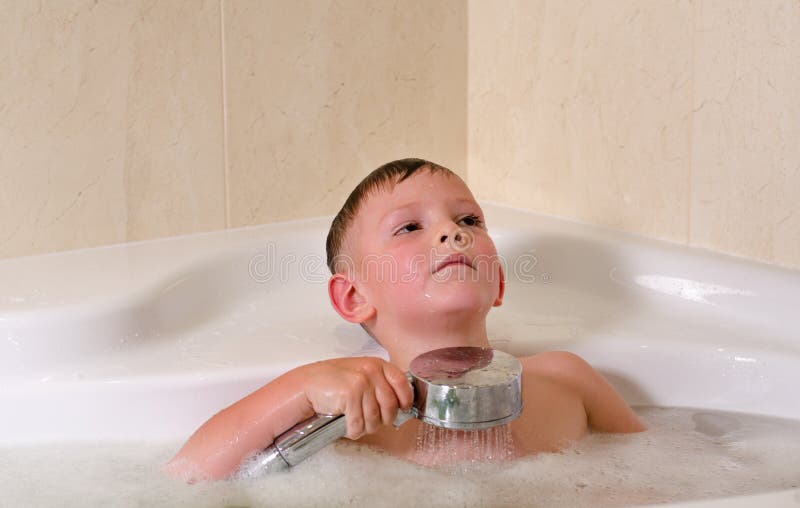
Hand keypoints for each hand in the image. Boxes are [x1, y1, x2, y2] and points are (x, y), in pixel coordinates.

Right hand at [298, 357, 412, 438]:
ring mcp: (361, 382)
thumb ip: (380, 384)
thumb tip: (399, 405)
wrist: (308, 383)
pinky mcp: (350, 395)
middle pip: (390, 406)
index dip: (405, 400)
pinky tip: (348, 426)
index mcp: (377, 364)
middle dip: (383, 420)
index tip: (402, 409)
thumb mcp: (361, 374)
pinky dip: (353, 431)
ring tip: (357, 424)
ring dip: (366, 428)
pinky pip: (358, 423)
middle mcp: (371, 371)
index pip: (402, 383)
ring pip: (374, 418)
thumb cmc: (334, 381)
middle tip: (373, 422)